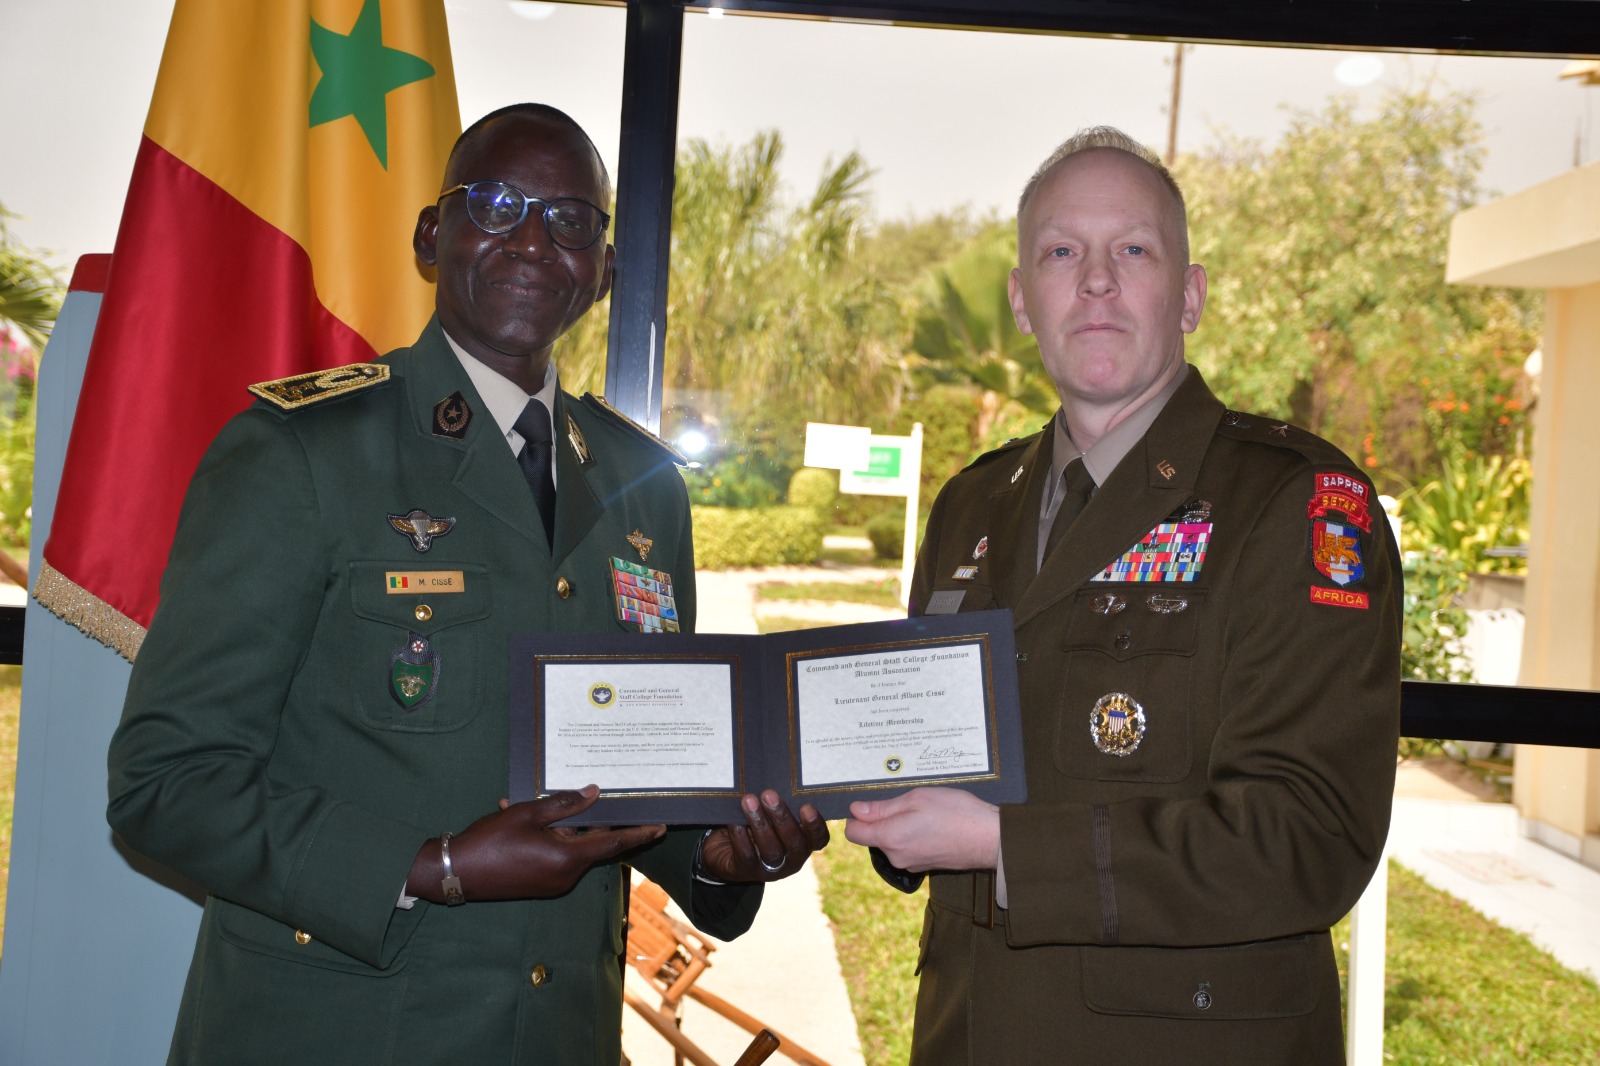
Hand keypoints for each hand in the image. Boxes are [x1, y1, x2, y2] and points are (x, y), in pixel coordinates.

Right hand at [406, 785, 663, 902]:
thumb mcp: (527, 814)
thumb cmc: (490, 841)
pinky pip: (557, 857)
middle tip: (602, 796)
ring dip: (565, 827)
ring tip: (541, 804)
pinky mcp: (541, 885)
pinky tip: (527, 818)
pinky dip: (551, 838)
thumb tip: (593, 793)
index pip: (612, 843)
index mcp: (567, 859)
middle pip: (592, 844)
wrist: (456, 873)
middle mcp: (566, 876)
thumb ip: (564, 805)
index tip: (660, 826)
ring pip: (572, 848)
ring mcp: (553, 884)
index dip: (638, 834)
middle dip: (595, 821)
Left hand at [697, 789, 828, 882]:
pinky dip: (740, 836)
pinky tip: (735, 821)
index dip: (815, 825)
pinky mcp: (745, 871)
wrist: (724, 849)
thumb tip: (778, 772)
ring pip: (771, 850)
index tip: (806, 806)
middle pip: (794, 843)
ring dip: (760, 823)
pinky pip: (746, 855)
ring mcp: (769, 869)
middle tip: (768, 794)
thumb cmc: (756, 824)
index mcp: (803, 844)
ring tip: (748, 801)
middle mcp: (791, 860)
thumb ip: (780, 803)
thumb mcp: (771, 815)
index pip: (819, 839)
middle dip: (781, 817)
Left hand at [844, 786, 998, 872]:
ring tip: (925, 812)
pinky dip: (914, 836)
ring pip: (892, 842)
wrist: (989, 838)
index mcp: (890, 838)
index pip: (853, 833)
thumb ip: (883, 808)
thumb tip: (856, 809)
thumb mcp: (916, 799)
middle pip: (874, 837)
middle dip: (883, 819)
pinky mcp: (924, 866)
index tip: (870, 804)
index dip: (856, 816)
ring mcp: (911, 863)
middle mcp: (896, 856)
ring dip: (900, 826)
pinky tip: (933, 824)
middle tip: (908, 802)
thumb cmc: (955, 813)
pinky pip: (908, 848)